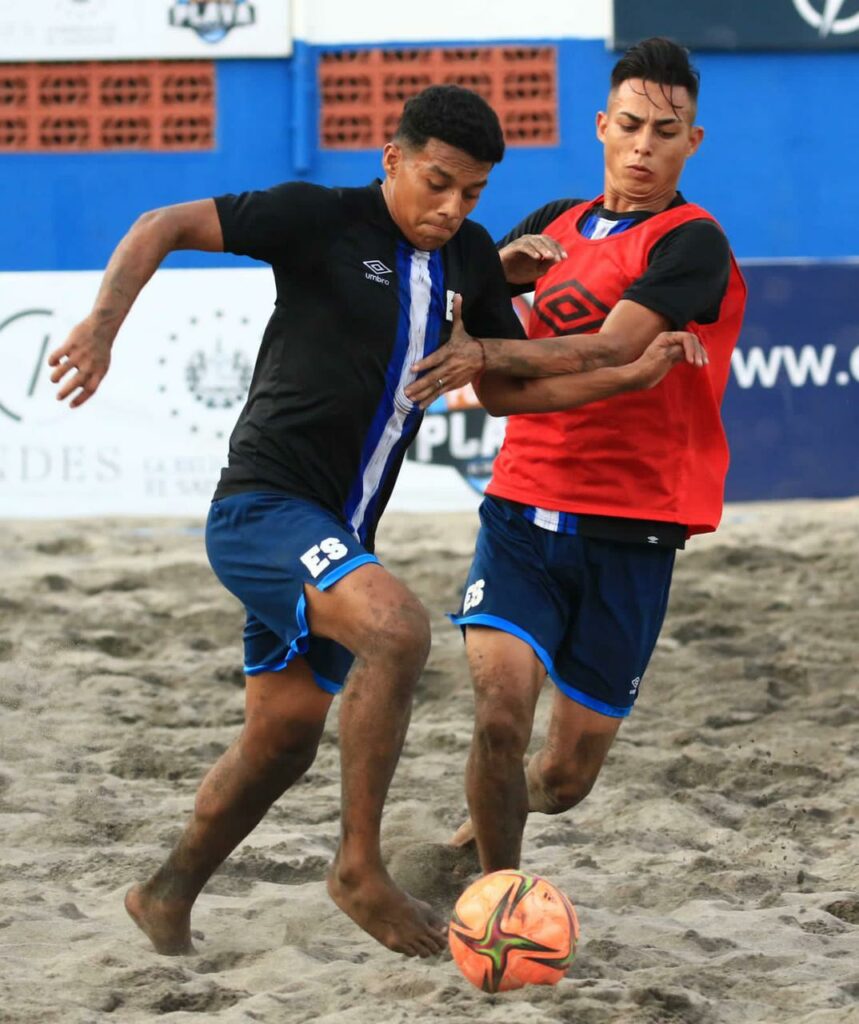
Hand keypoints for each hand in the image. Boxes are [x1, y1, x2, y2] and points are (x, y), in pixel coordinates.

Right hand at [48, 317, 111, 406]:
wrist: (102, 327)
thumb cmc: (100, 350)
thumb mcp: (102, 365)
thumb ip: (92, 377)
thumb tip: (78, 388)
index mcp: (99, 371)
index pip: (90, 389)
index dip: (80, 399)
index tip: (70, 405)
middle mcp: (90, 364)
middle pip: (76, 382)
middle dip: (65, 392)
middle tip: (58, 398)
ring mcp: (80, 354)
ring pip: (62, 369)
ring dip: (56, 377)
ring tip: (54, 380)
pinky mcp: (71, 344)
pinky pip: (57, 355)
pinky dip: (52, 361)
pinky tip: (52, 364)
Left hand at [404, 294, 484, 408]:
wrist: (483, 357)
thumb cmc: (467, 342)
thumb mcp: (461, 328)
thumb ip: (456, 313)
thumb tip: (457, 295)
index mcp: (449, 352)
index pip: (435, 359)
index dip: (424, 364)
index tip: (413, 368)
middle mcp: (449, 367)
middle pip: (432, 377)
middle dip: (419, 385)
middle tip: (406, 390)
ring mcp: (451, 378)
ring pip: (434, 387)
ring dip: (421, 394)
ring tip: (409, 398)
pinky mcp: (452, 385)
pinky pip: (439, 394)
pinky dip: (429, 400)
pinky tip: (419, 406)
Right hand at [498, 234, 566, 284]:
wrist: (502, 276)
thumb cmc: (519, 272)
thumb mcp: (537, 271)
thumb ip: (547, 265)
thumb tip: (558, 259)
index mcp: (538, 245)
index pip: (551, 242)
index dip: (558, 249)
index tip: (564, 258)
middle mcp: (530, 240)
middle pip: (544, 239)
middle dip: (552, 249)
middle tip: (558, 258)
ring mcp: (521, 242)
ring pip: (535, 241)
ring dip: (543, 249)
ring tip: (549, 257)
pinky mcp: (513, 246)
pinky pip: (523, 246)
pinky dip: (531, 250)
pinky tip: (537, 257)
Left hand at [631, 330, 707, 389]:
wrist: (637, 378)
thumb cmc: (647, 368)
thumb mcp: (662, 358)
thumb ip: (677, 350)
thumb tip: (689, 349)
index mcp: (667, 337)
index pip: (687, 338)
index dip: (693, 349)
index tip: (692, 362)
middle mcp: (670, 340)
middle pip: (691, 341)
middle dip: (698, 351)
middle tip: (701, 365)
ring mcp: (672, 349)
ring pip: (691, 348)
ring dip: (698, 355)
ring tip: (703, 364)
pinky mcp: (673, 357)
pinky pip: (687, 355)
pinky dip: (694, 359)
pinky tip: (698, 364)